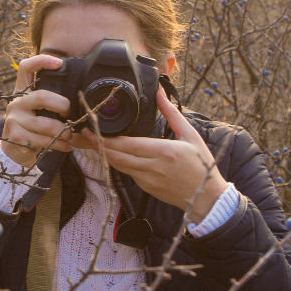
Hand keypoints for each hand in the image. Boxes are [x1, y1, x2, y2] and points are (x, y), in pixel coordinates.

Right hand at [0, 54, 76, 166]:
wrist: (14, 151)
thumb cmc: (32, 127)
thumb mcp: (38, 111)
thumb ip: (52, 103)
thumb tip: (83, 102)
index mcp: (22, 92)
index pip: (26, 68)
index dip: (41, 61)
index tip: (59, 63)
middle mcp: (16, 103)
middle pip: (42, 97)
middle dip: (62, 106)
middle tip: (69, 114)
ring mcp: (14, 120)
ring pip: (46, 124)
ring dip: (63, 131)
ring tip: (69, 136)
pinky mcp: (17, 137)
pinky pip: (44, 140)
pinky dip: (59, 144)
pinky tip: (65, 146)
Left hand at [81, 86, 227, 223]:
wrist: (206, 198)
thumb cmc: (201, 165)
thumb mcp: (190, 135)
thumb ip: (172, 113)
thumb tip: (159, 92)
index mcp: (163, 152)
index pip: (127, 145)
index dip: (107, 138)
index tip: (93, 128)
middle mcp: (152, 167)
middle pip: (116, 156)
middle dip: (97, 144)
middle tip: (84, 132)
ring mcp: (146, 180)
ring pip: (117, 166)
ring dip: (103, 153)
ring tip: (91, 141)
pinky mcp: (145, 188)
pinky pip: (126, 172)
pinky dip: (115, 162)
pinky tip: (109, 153)